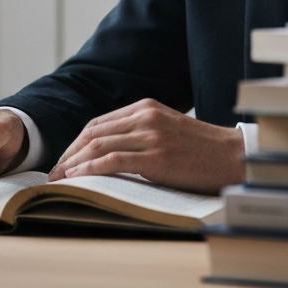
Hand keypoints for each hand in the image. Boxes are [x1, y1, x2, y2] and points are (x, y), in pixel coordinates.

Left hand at [47, 99, 244, 194]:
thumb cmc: (202, 150)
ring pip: (99, 145)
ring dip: (74, 163)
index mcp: (145, 107)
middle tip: (53, 172)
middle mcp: (145, 116)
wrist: (234, 157)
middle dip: (69, 154)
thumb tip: (109, 150)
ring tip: (59, 179)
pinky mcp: (157, 156)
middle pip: (93, 133)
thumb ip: (142, 132)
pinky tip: (77, 178)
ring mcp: (151, 135)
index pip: (98, 123)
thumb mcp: (168, 129)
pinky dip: (90, 169)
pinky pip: (113, 160)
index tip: (64, 159)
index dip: (76, 142)